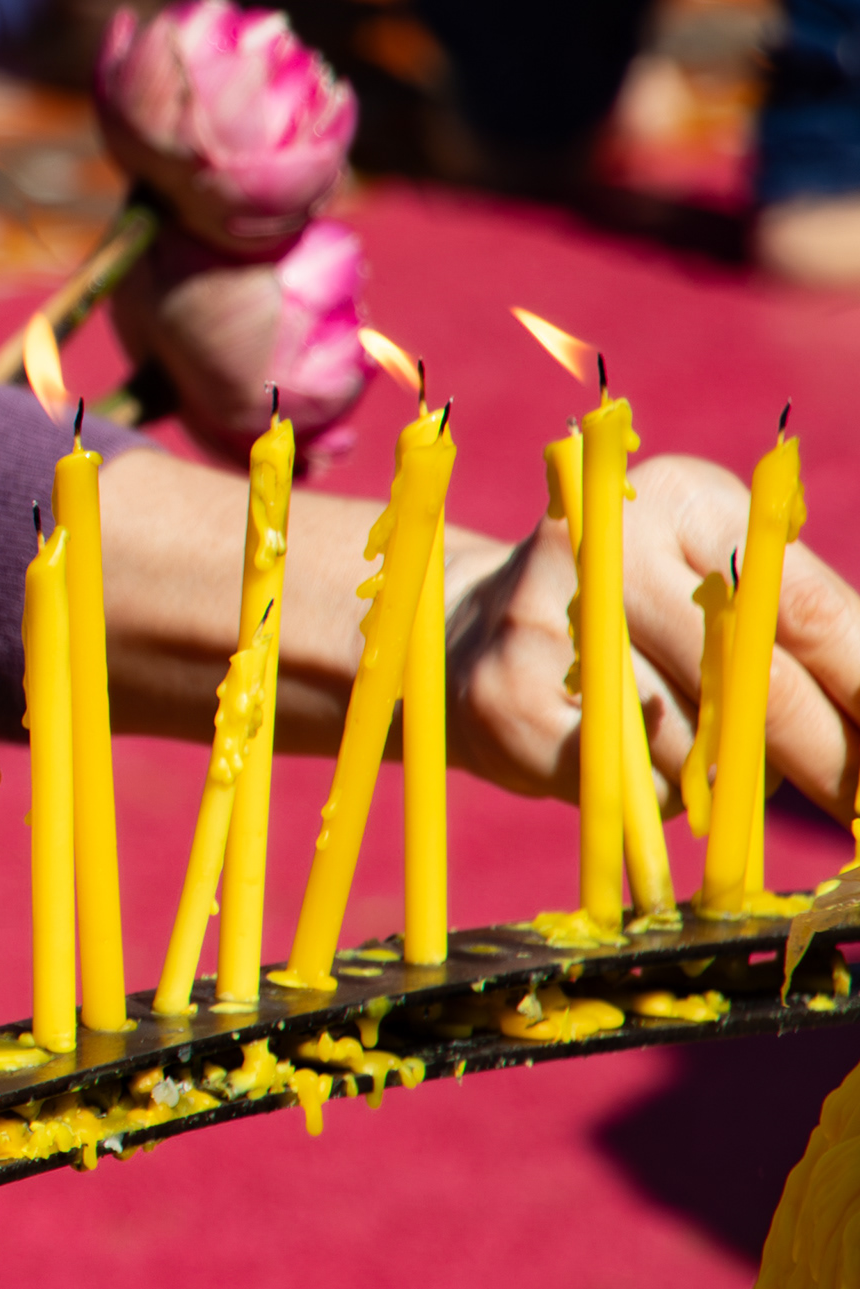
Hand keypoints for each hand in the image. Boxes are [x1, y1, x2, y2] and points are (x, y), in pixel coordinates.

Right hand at [452, 451, 859, 816]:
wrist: (465, 630)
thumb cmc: (630, 609)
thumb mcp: (707, 573)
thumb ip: (788, 617)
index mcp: (677, 495)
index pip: (803, 605)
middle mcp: (603, 545)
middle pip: (754, 682)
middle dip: (827, 758)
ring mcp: (543, 621)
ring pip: (696, 744)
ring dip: (734, 777)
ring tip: (720, 761)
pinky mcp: (507, 701)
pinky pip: (630, 781)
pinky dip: (660, 792)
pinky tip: (640, 761)